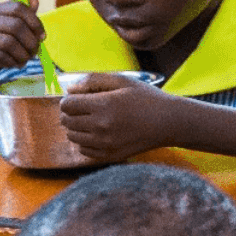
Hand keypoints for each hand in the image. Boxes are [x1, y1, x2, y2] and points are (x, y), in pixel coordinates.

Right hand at [0, 0, 44, 89]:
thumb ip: (24, 16)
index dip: (34, 21)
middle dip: (31, 41)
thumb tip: (34, 0)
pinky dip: (12, 62)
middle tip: (35, 51)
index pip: (17, 7)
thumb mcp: (13, 31)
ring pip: (8, 42)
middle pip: (15, 25)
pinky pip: (0, 56)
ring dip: (23, 54)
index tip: (42, 36)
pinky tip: (15, 64)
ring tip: (25, 60)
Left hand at [60, 73, 178, 161]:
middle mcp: (101, 126)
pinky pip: (83, 150)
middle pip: (66, 121)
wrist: (169, 122)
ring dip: (78, 127)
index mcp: (104, 105)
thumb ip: (93, 80)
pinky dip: (86, 141)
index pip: (66, 105)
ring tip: (94, 120)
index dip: (70, 100)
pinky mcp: (109, 156)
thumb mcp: (123, 81)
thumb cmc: (147, 98)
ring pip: (72, 136)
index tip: (79, 98)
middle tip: (86, 108)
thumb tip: (69, 89)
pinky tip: (100, 133)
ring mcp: (105, 144)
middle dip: (72, 113)